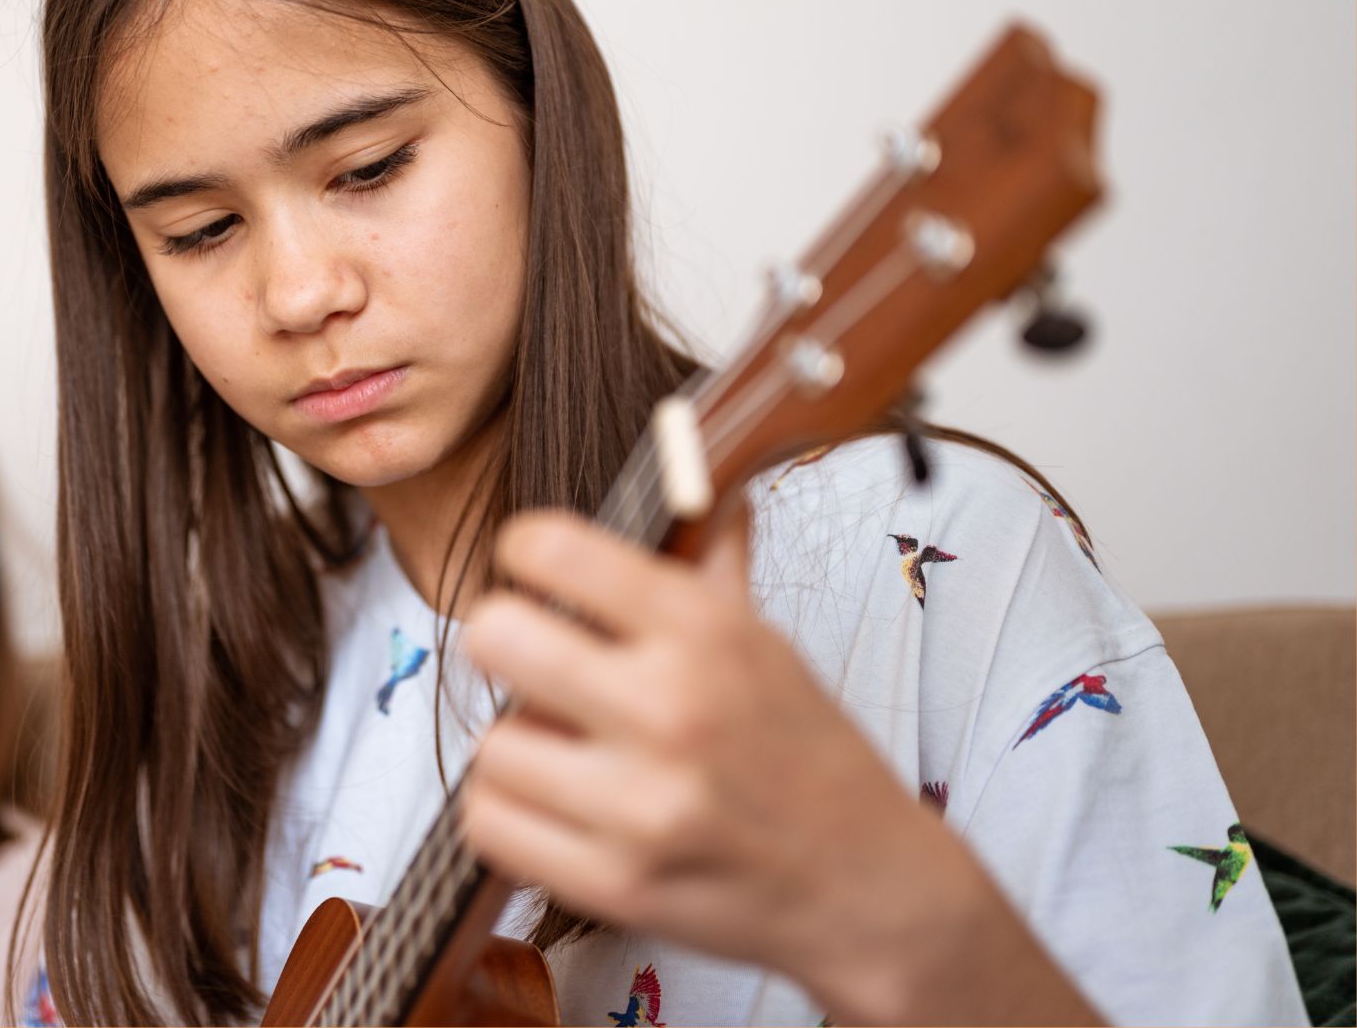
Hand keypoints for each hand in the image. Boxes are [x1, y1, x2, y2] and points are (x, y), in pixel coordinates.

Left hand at [458, 510, 1098, 1025]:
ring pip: (490, 743)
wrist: (870, 889)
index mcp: (706, 632)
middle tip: (529, 657)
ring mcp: (641, 804)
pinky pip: (491, 824)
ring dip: (515, 743)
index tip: (531, 570)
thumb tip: (697, 472)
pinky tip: (551, 802)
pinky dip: (508, 812)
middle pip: (495, 636)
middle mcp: (672, 709)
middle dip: (503, 641)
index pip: (554, 549)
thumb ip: (708, 563)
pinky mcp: (615, 884)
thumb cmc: (811, 759)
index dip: (524, 552)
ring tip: (559, 746)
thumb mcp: (767, 643)